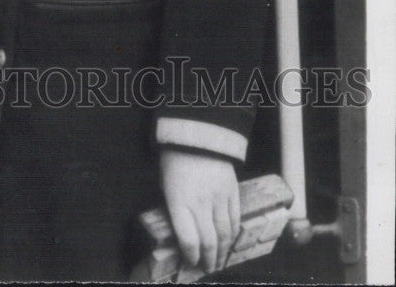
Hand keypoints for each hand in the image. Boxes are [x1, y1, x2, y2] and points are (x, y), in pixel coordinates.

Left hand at [159, 148, 238, 274]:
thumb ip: (175, 210)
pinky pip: (235, 218)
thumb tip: (184, 235)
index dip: (191, 256)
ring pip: (225, 233)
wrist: (196, 134)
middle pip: (209, 241)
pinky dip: (233, 233)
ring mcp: (219, 196)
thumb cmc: (174, 161)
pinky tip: (229, 241)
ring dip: (223, 251)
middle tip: (208, 268)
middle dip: (209, 259)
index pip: (188, 240)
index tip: (191, 262)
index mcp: (179, 201)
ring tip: (219, 260)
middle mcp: (200, 202)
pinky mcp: (233, 190)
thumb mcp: (166, 186)